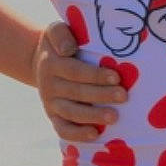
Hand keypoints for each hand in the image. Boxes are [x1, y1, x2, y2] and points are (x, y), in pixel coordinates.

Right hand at [31, 20, 125, 143]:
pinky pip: (63, 129)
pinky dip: (77, 134)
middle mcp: (49, 85)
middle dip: (101, 95)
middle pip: (77, 93)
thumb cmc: (60, 43)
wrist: (41, 60)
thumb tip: (68, 50)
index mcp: (52, 64)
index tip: (116, 76)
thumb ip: (60, 34)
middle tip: (124, 96)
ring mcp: (51, 103)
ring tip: (115, 117)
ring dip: (93, 116)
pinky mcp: (53, 117)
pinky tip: (95, 134)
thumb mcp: (56, 31)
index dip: (95, 75)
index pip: (75, 71)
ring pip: (71, 113)